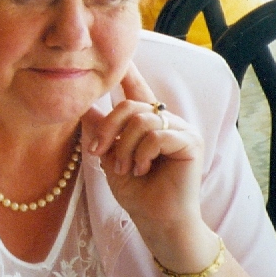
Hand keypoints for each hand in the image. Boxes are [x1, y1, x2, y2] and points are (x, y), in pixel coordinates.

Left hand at [81, 62, 205, 251]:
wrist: (157, 222)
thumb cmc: (137, 194)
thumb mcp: (110, 159)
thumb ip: (102, 133)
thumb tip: (85, 107)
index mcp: (148, 123)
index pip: (137, 90)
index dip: (129, 72)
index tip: (121, 55)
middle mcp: (166, 121)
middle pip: (131, 104)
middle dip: (109, 128)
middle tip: (100, 154)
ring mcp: (181, 130)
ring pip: (142, 119)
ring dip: (125, 147)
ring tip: (124, 169)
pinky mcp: (190, 142)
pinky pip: (157, 134)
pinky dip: (142, 153)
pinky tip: (141, 170)